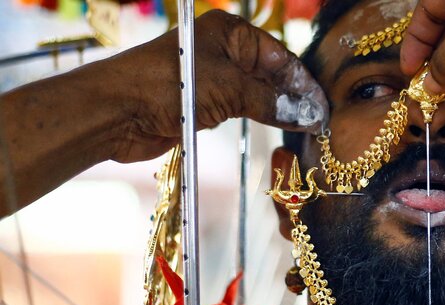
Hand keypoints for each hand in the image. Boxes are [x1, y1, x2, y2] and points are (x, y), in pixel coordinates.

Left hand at [106, 9, 327, 162]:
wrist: (118, 111)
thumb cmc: (168, 85)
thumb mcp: (229, 89)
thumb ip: (271, 102)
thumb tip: (306, 115)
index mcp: (230, 33)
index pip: (279, 56)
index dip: (303, 82)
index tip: (322, 106)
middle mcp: (224, 51)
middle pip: (271, 74)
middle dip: (294, 96)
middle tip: (318, 120)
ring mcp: (215, 78)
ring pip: (258, 93)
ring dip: (279, 109)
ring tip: (305, 127)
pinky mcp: (205, 104)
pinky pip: (242, 109)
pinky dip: (261, 118)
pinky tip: (280, 129)